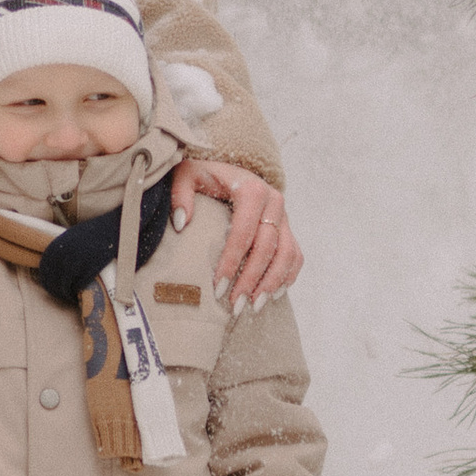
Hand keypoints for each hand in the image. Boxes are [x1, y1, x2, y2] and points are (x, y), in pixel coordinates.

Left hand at [170, 159, 301, 307]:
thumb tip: (181, 223)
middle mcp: (274, 201)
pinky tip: (273, 294)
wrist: (229, 169)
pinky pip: (295, 255)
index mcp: (251, 189)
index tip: (218, 287)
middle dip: (251, 279)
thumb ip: (181, 194)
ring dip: (272, 283)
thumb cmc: (206, 175)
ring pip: (287, 254)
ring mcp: (284, 216)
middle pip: (267, 247)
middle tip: (235, 304)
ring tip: (254, 305)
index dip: (232, 261)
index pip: (243, 232)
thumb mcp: (187, 175)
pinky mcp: (288, 227)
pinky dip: (287, 276)